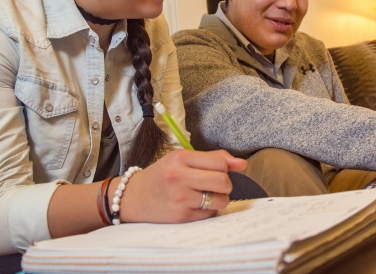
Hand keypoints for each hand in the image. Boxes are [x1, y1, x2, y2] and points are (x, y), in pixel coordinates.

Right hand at [119, 149, 246, 223]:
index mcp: (180, 158)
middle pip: (223, 181)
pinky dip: (208, 210)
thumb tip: (242, 164)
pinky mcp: (181, 217)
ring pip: (221, 200)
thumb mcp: (182, 159)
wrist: (133, 197)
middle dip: (225, 184)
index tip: (218, 170)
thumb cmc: (162, 175)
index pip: (219, 162)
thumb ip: (213, 158)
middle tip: (214, 184)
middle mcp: (179, 178)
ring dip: (219, 198)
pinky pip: (210, 214)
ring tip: (205, 195)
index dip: (224, 167)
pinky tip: (195, 205)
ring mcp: (180, 199)